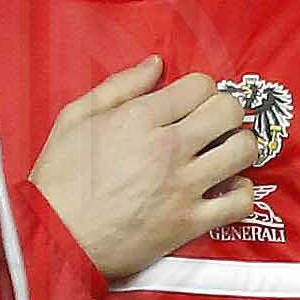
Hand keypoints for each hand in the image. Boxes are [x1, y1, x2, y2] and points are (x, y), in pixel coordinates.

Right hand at [29, 57, 264, 280]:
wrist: (57, 236)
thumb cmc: (60, 177)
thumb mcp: (75, 117)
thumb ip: (120, 86)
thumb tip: (157, 63)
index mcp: (140, 118)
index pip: (201, 85)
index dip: (200, 90)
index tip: (191, 103)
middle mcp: (168, 148)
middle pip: (229, 111)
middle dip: (225, 112)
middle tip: (212, 125)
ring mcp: (183, 187)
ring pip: (243, 151)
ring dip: (239, 147)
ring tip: (222, 153)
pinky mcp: (190, 222)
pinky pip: (241, 202)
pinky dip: (241, 193)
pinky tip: (224, 189)